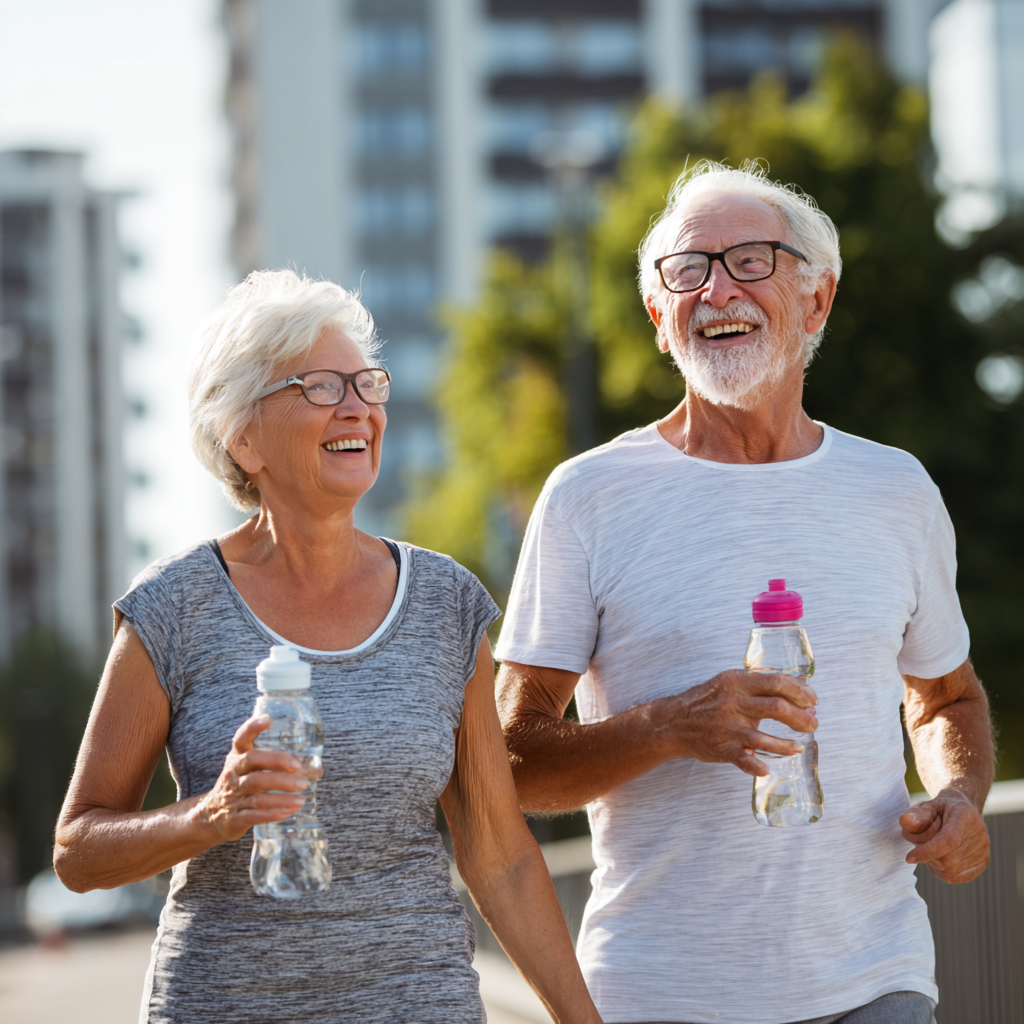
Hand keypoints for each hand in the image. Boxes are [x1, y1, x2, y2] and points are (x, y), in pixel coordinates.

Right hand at [192, 715, 308, 841]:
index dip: (252, 727)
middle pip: (253, 761)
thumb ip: (277, 764)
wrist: (211, 816)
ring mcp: (233, 796)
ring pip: (257, 791)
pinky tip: (289, 811)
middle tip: (300, 768)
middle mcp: (233, 773)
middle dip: (277, 762)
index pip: (241, 738)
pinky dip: (272, 813)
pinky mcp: (235, 817)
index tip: (268, 718)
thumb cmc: (240, 785)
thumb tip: (317, 768)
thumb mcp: (249, 769)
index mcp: (237, 758)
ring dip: (282, 794)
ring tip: (302, 797)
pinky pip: (254, 815)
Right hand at [651, 669, 817, 777]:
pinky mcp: (722, 748)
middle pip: (777, 707)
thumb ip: (756, 684)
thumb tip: (794, 686)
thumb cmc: (705, 701)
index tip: (812, 699)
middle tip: (812, 723)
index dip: (799, 691)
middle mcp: (734, 703)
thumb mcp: (728, 683)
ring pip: (765, 737)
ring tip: (798, 746)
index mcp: (737, 682)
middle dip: (801, 717)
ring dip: (787, 745)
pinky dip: (757, 767)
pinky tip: (767, 768)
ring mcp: (728, 727)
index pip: (776, 682)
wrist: (673, 722)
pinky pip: (744, 760)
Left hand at [899, 788, 989, 882]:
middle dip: (926, 855)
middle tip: (918, 844)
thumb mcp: (925, 805)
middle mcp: (980, 835)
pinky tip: (936, 859)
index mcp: (965, 816)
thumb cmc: (939, 808)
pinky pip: (958, 877)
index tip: (909, 857)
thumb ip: (915, 814)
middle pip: (948, 858)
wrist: (962, 809)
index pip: (948, 840)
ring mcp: (984, 850)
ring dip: (932, 863)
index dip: (927, 851)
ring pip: (951, 870)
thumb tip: (905, 823)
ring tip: (928, 849)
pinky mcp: (983, 862)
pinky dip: (942, 872)